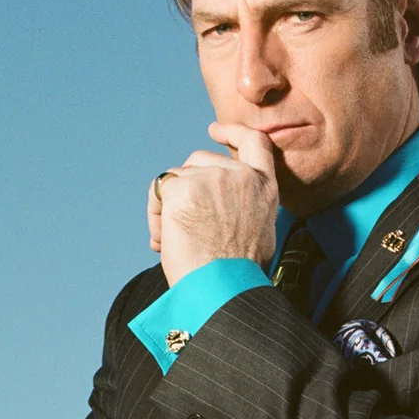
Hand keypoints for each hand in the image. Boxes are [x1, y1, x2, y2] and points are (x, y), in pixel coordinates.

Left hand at [147, 123, 280, 286]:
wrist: (223, 287)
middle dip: (185, 185)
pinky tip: (163, 240)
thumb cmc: (236, 274)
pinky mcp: (185, 186)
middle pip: (199, 161)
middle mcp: (240, 175)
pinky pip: (159, 189)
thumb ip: (245, 205)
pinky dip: (155, 213)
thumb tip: (222, 203)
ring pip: (176, 176)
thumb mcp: (259, 231)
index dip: (232, 132)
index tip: (215, 131)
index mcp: (263, 186)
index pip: (254, 142)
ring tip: (171, 241)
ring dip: (168, 205)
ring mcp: (212, 177)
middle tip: (180, 225)